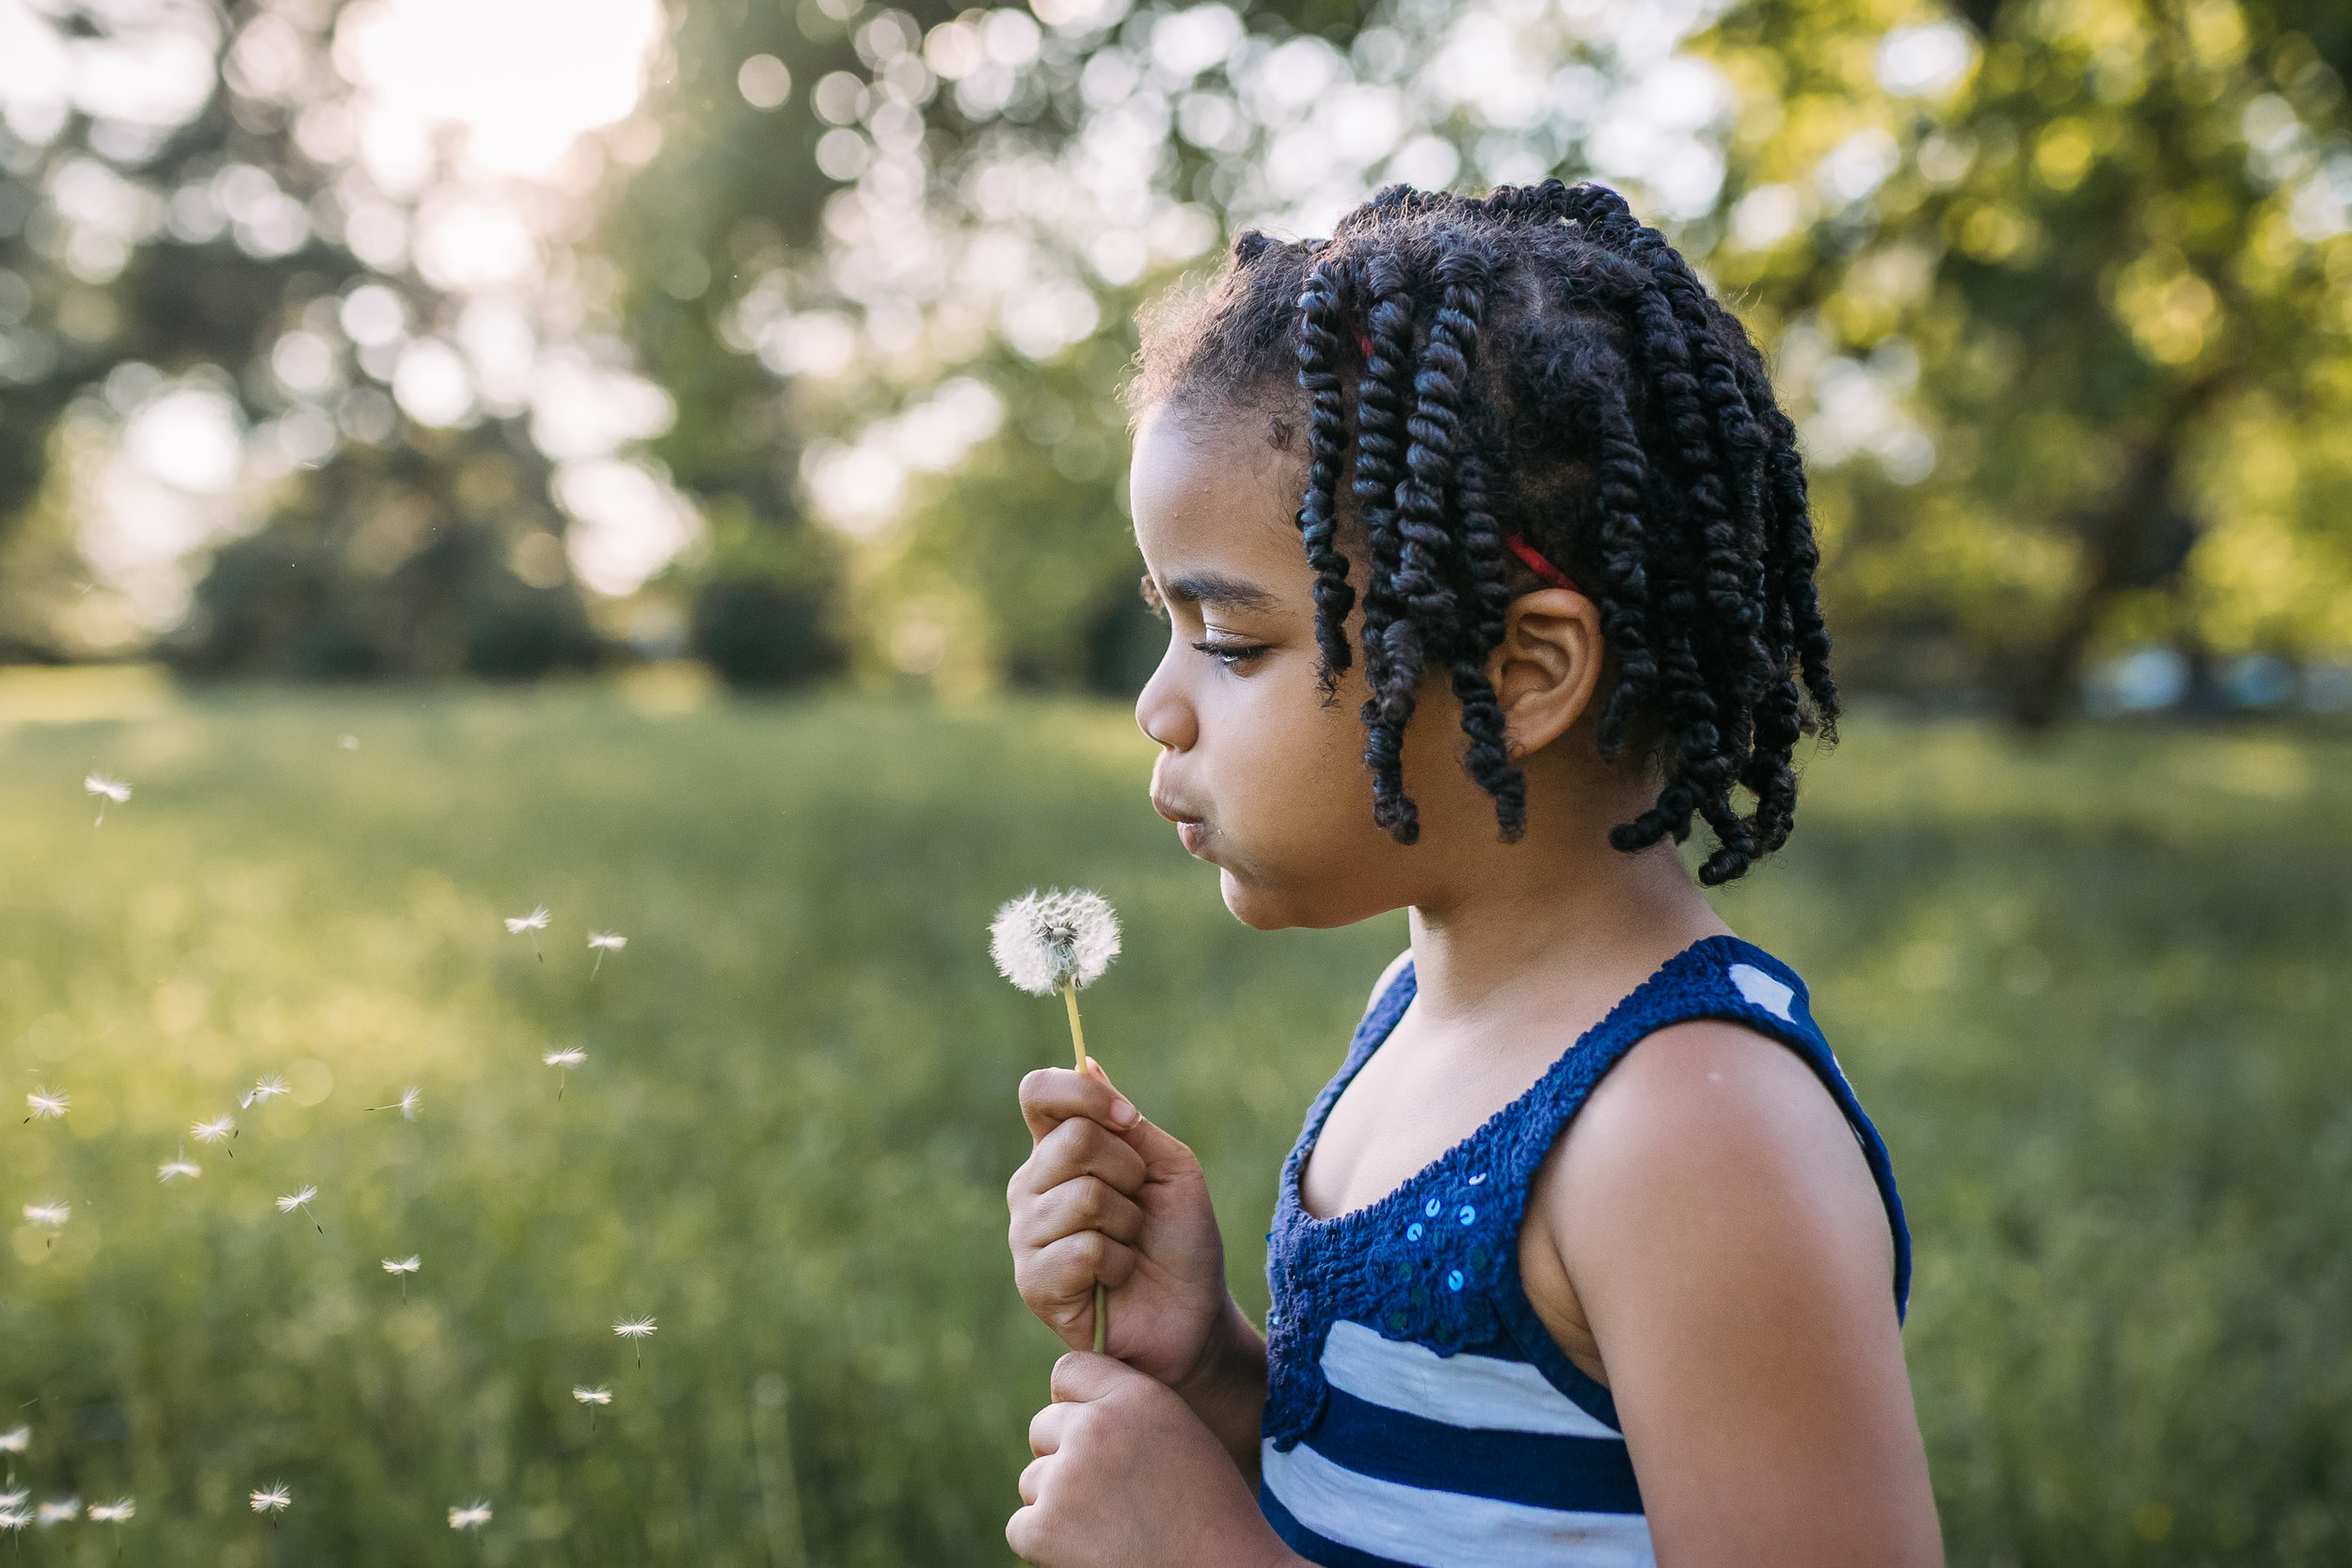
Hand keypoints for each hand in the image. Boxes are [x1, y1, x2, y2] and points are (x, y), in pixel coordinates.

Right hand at [1008, 1065, 1236, 1392]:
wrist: (1194, 1318)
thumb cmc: (1181, 1242)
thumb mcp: (1168, 1168)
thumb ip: (1127, 1123)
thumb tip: (1088, 1061)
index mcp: (1058, 1152)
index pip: (1039, 1094)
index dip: (1082, 1094)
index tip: (1129, 1121)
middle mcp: (1032, 1187)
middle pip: (1073, 1140)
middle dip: (1130, 1172)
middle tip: (1140, 1208)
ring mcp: (1027, 1235)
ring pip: (1083, 1196)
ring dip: (1129, 1223)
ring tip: (1130, 1247)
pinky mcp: (1033, 1283)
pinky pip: (1082, 1248)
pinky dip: (1119, 1262)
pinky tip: (1117, 1279)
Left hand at [1009, 1354, 1292, 1567]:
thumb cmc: (1211, 1512)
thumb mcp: (1182, 1432)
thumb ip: (1129, 1408)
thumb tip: (1073, 1407)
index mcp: (1137, 1396)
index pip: (1069, 1372)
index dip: (1077, 1404)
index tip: (1094, 1436)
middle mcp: (1096, 1427)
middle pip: (1044, 1427)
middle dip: (1063, 1457)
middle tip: (1108, 1495)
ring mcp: (1066, 1478)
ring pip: (1033, 1479)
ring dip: (1057, 1504)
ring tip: (1111, 1527)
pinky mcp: (1044, 1528)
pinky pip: (1021, 1526)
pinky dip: (1046, 1544)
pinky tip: (1093, 1551)